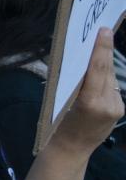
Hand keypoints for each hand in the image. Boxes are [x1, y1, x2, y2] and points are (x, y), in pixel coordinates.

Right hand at [49, 28, 123, 157]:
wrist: (72, 148)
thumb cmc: (59, 122)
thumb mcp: (64, 99)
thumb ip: (78, 82)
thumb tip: (85, 60)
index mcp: (90, 101)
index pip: (98, 69)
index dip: (102, 48)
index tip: (105, 31)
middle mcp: (107, 104)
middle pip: (106, 70)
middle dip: (105, 51)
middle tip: (104, 31)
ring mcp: (117, 108)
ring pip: (111, 78)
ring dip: (105, 64)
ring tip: (100, 49)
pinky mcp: (120, 110)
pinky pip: (113, 87)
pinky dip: (106, 79)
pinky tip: (100, 74)